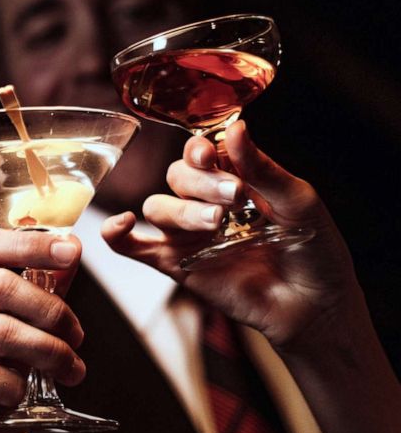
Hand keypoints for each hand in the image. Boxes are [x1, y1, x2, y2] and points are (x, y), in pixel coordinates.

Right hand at [0, 228, 84, 432]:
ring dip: (47, 351)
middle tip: (77, 336)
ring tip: (70, 370)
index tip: (71, 250)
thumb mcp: (21, 329)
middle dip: (50, 309)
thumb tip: (72, 249)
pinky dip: (13, 385)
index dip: (28, 242)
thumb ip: (43, 291)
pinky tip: (21, 395)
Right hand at [102, 121, 358, 352]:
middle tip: (234, 197)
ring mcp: (187, 234)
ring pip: (157, 207)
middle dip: (200, 183)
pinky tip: (123, 225)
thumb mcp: (298, 199)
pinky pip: (133, 248)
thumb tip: (235, 128)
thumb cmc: (314, 249)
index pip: (199, 152)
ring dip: (182, 210)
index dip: (198, 150)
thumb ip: (262, 168)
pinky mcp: (175, 264)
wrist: (314, 305)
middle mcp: (205, 202)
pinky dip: (117, 235)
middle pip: (175, 176)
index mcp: (233, 179)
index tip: (210, 157)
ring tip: (216, 224)